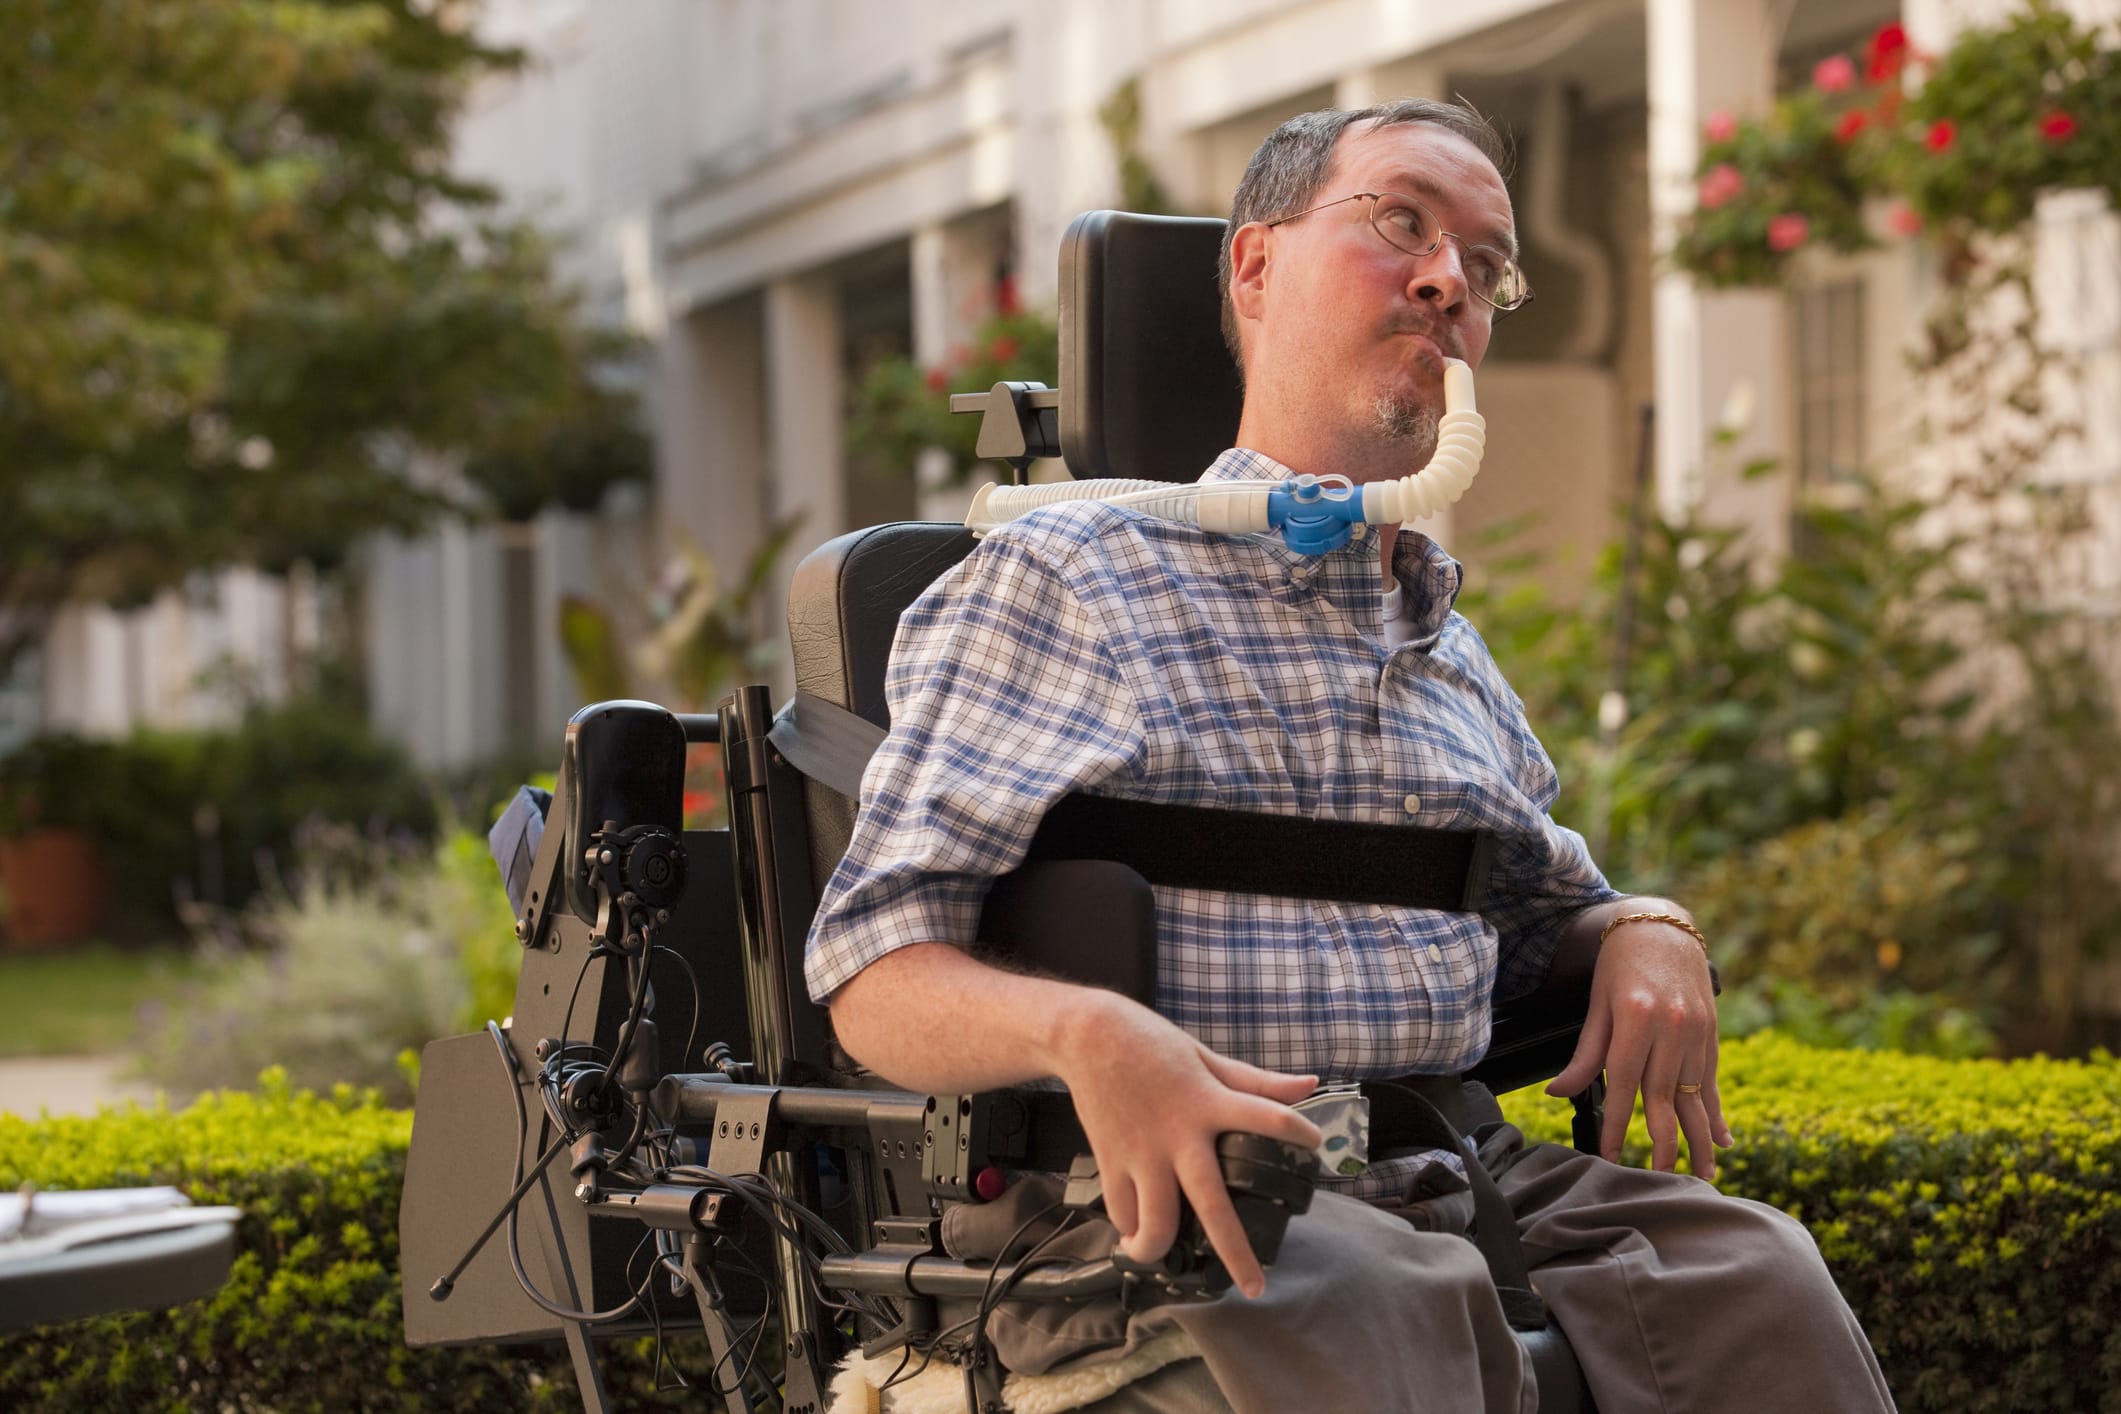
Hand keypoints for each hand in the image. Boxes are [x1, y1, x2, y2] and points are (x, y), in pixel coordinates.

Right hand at [1053, 992, 1320, 1296]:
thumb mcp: (1206, 1056)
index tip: (1317, 1146)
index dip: (1297, 1132)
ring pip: (1156, 1223)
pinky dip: (1129, 1226)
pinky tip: (1135, 1227)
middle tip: (1255, 1288)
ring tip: (1163, 1257)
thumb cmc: (1151, 1044)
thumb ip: (1256, 1080)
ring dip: (1159, 1249)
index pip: (1267, 1118)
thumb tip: (1310, 1086)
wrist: (1086, 1036)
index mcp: (1208, 1102)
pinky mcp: (1110, 1160)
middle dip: (1236, 1253)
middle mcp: (1178, 1136)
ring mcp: (1142, 1154)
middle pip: (1213, 1206)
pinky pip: (1121, 1210)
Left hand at [1545, 919, 1732, 1180]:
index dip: (1616, 1124)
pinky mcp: (1712, 1034)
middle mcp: (1671, 1027)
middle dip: (1662, 1145)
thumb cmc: (1619, 966)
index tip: (1608, 1157)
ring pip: (1696, 1096)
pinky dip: (1717, 1113)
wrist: (1662, 928)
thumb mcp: (1597, 1004)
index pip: (1624, 1083)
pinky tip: (1723, 1140)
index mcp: (1635, 1017)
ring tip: (1701, 1176)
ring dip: (1698, 1139)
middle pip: (1665, 1098)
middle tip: (1659, 1181)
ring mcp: (1697, 1031)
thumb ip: (1585, 1054)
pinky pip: (1713, 1081)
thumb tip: (1558, 1093)